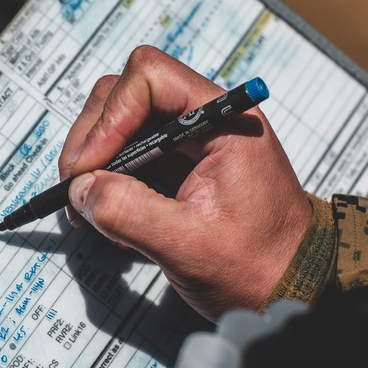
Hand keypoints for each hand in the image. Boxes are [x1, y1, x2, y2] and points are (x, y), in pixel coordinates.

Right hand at [58, 46, 311, 320]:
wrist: (291, 289)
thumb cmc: (259, 266)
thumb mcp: (189, 245)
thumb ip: (129, 212)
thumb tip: (80, 190)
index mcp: (224, 120)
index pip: (150, 77)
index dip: (111, 117)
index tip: (89, 166)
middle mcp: (205, 119)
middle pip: (126, 93)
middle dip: (93, 137)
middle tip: (76, 187)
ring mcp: (188, 141)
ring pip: (120, 122)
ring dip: (94, 160)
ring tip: (87, 206)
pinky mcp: (176, 165)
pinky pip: (126, 153)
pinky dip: (106, 178)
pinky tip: (106, 212)